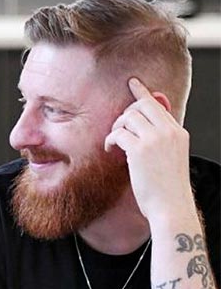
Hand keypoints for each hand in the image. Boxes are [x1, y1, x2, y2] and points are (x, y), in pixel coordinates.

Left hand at [105, 78, 193, 222]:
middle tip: (117, 128)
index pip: (158, 105)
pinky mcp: (140, 150)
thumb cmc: (166, 186)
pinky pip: (118, 133)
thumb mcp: (169, 157)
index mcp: (178, 132)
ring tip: (114, 142)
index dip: (142, 93)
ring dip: (116, 127)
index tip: (132, 82)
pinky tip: (110, 149)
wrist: (171, 206)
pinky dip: (110, 139)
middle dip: (124, 113)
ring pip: (128, 117)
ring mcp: (155, 139)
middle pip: (141, 106)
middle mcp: (169, 132)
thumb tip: (139, 127)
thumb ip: (159, 139)